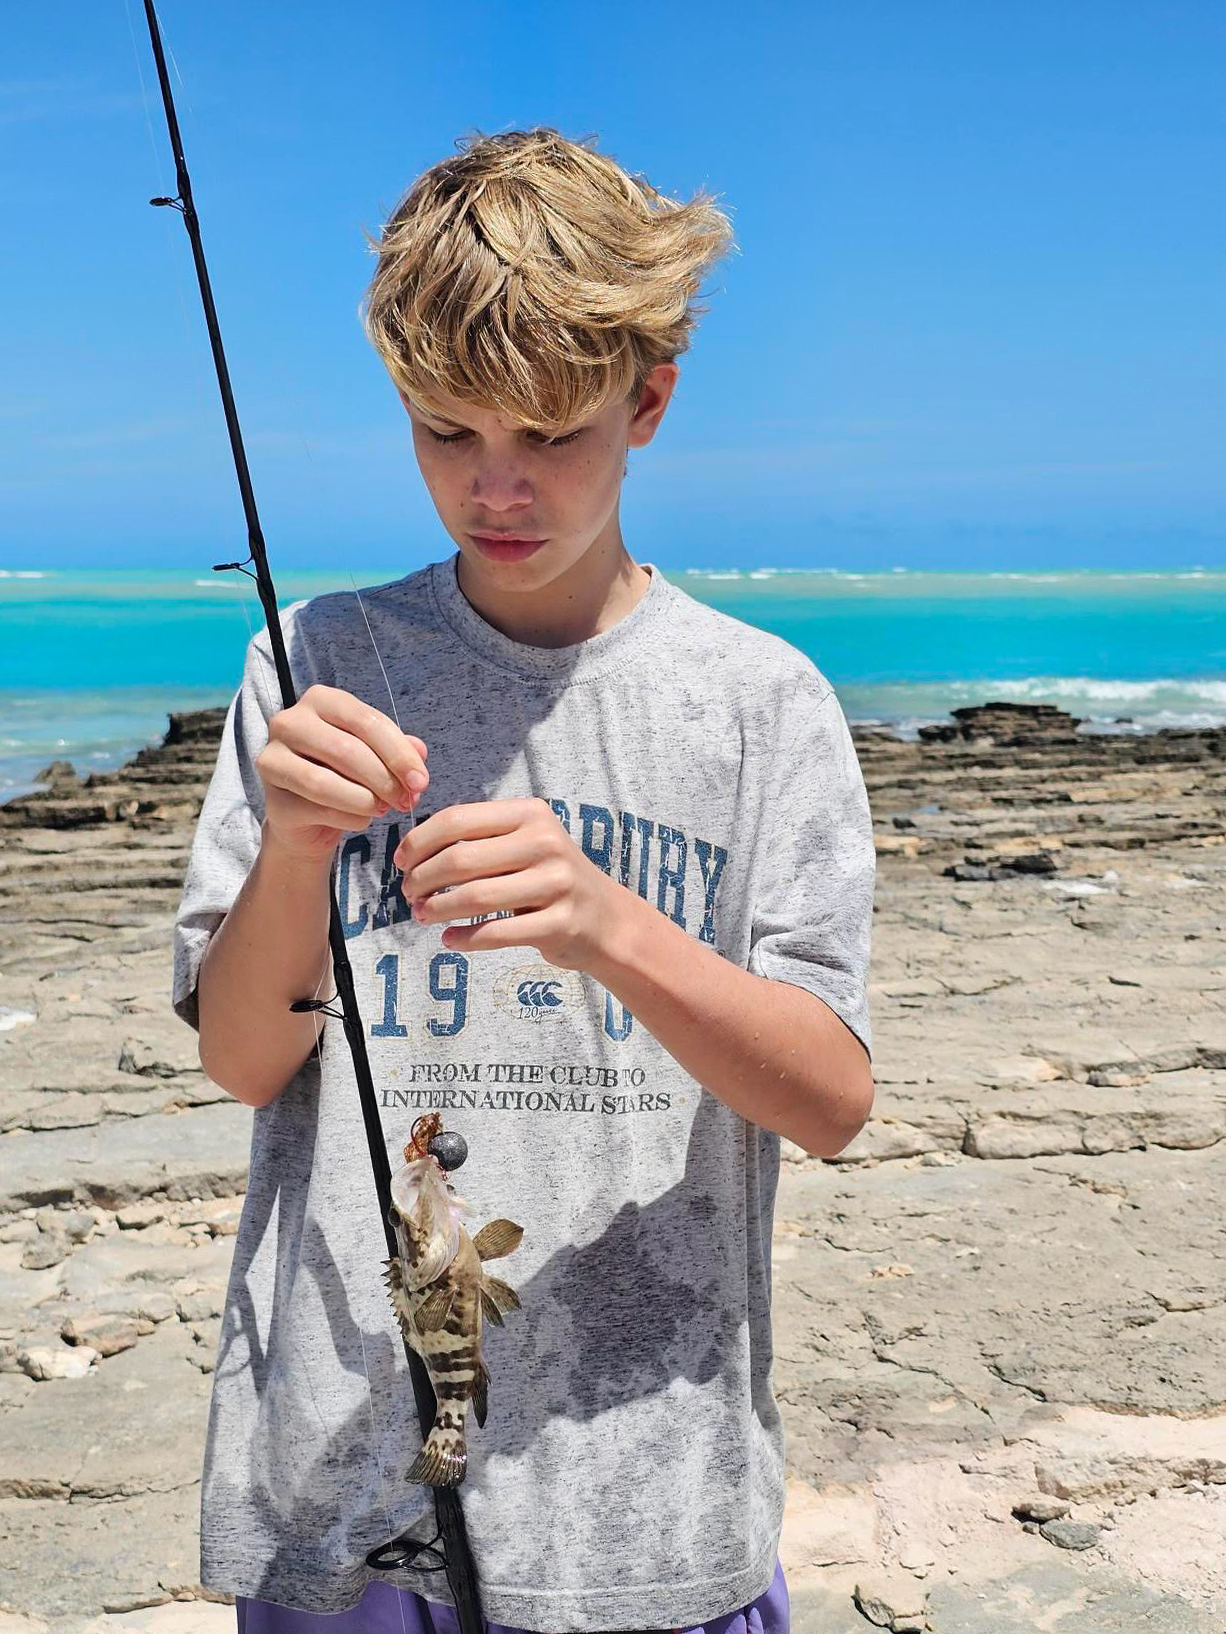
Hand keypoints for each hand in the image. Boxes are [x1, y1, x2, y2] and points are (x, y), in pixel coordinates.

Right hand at [256, 684, 429, 860]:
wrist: (309, 819)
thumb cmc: (345, 776)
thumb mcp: (376, 756)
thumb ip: (398, 750)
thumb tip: (419, 752)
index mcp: (320, 700)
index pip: (365, 721)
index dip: (398, 753)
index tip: (421, 781)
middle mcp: (288, 722)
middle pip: (346, 750)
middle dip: (385, 779)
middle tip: (407, 800)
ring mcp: (272, 759)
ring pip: (326, 782)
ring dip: (366, 800)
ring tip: (386, 808)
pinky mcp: (272, 798)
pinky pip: (318, 809)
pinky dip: (350, 818)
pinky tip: (362, 819)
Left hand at [394, 797, 621, 970]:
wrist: (605, 919)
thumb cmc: (549, 877)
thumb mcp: (525, 842)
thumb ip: (480, 838)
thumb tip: (412, 851)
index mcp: (530, 813)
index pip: (457, 820)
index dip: (419, 842)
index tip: (402, 862)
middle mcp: (545, 843)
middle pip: (460, 859)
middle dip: (422, 879)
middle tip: (409, 894)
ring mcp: (555, 884)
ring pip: (474, 897)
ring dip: (437, 909)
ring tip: (422, 915)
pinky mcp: (558, 924)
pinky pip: (496, 932)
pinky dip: (463, 939)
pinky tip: (448, 939)